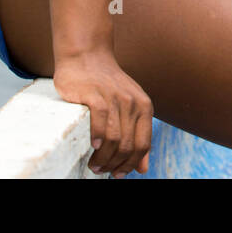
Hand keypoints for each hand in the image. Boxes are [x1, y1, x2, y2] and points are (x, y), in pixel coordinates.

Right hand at [53, 49, 152, 177]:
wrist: (87, 57)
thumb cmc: (105, 85)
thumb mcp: (129, 107)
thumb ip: (137, 135)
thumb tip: (143, 168)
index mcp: (144, 107)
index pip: (143, 145)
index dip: (131, 164)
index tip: (118, 175)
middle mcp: (133, 103)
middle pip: (128, 146)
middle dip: (115, 165)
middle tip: (101, 171)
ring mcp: (115, 98)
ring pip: (114, 139)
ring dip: (104, 158)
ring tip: (94, 165)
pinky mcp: (96, 95)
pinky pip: (101, 122)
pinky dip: (98, 138)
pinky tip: (93, 146)